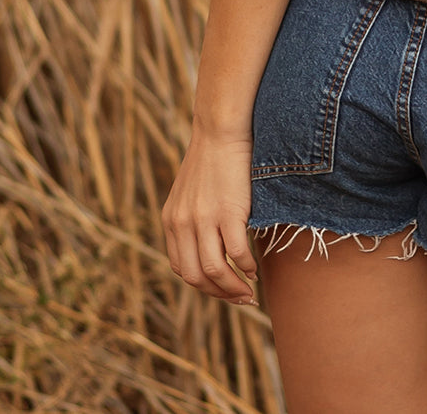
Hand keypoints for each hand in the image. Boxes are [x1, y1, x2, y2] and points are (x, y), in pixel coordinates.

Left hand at [161, 127, 258, 305]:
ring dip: (233, 288)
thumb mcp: (191, 190)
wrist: (221, 128)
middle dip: (218, 294)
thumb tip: (209, 242)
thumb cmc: (214, 156)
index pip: (181, 267)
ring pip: (214, 271)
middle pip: (194, 277)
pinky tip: (255, 268)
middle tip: (239, 298)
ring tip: (249, 291)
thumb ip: (192, 217)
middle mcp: (182, 224)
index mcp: (171, 220)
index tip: (222, 290)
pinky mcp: (227, 212)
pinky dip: (246, 266)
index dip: (202, 286)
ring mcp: (203, 219)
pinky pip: (236, 253)